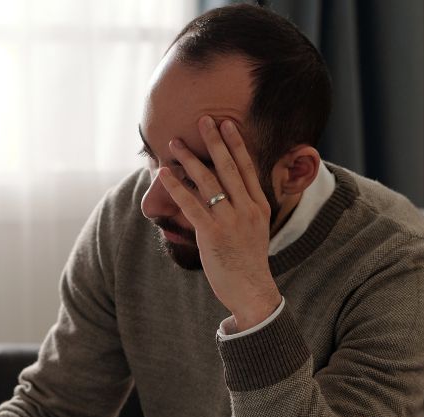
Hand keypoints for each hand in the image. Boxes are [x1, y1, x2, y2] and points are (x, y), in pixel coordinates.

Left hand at [157, 116, 280, 329]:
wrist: (252, 290)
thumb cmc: (249, 262)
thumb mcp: (256, 230)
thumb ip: (246, 209)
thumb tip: (232, 193)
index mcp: (258, 206)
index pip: (247, 168)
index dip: (236, 145)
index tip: (227, 126)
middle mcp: (246, 209)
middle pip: (229, 167)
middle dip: (215, 141)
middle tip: (204, 119)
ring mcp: (230, 220)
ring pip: (209, 181)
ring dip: (190, 159)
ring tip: (175, 143)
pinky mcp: (213, 233)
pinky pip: (192, 204)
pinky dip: (177, 187)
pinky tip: (165, 174)